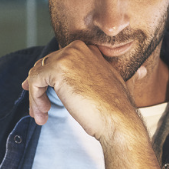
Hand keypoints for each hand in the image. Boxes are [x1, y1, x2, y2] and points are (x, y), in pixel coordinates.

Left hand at [21, 41, 147, 144]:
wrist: (118, 120)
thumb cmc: (115, 110)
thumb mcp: (112, 87)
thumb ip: (104, 78)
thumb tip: (134, 74)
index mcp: (90, 51)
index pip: (59, 59)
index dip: (47, 76)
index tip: (42, 94)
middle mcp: (78, 48)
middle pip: (45, 65)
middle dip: (39, 88)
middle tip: (39, 110)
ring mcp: (67, 56)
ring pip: (37, 74)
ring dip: (35, 97)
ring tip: (41, 116)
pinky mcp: (57, 69)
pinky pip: (34, 81)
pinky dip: (34, 99)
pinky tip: (43, 114)